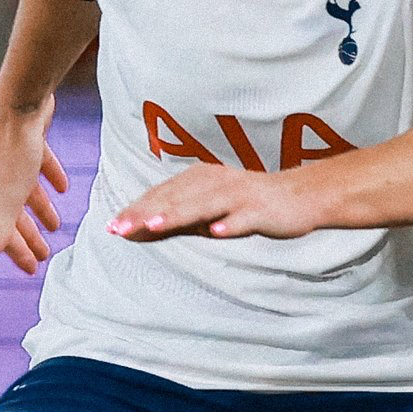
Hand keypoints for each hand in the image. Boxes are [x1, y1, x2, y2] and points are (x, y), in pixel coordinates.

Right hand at [0, 96, 69, 273]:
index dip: (16, 251)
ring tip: (57, 225)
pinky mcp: (26, 141)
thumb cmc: (13, 152)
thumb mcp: (8, 197)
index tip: (33, 269)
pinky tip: (64, 187)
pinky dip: (50, 179)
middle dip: (28, 236)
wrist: (21, 104)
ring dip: (40, 210)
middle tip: (45, 255)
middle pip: (13, 214)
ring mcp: (8, 159)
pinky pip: (38, 166)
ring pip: (25, 192)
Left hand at [108, 166, 318, 242]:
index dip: (136, 209)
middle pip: (175, 198)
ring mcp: (239, 195)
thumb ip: (182, 214)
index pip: (161, 194)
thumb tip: (146, 226)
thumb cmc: (250, 203)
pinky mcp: (261, 209)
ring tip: (155, 226)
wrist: (301, 196)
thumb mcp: (211, 206)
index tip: (111, 227)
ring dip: (179, 214)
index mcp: (200, 179)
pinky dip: (231, 224)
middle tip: (120, 229)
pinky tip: (218, 232)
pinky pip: (244, 218)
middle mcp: (215, 182)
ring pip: (204, 205)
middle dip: (146, 213)